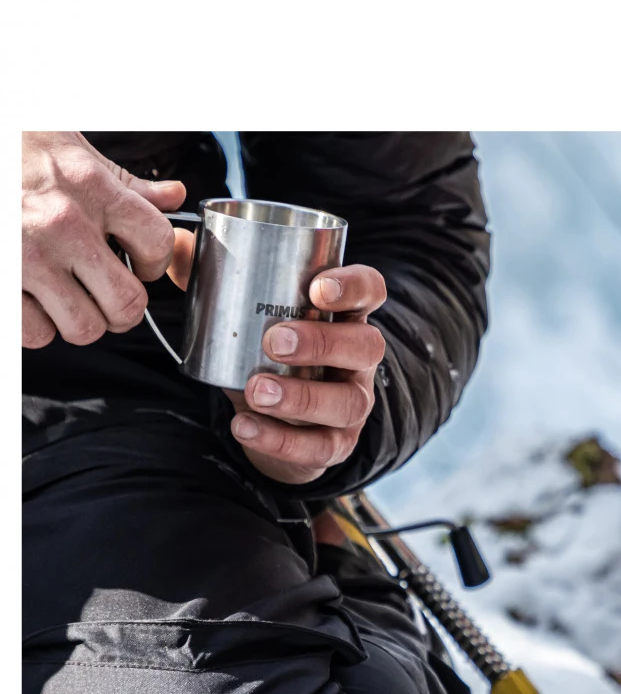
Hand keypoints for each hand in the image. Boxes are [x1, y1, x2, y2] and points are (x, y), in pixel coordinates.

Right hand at [21, 131, 187, 347]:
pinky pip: (37, 333)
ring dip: (81, 322)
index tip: (139, 266)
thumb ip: (127, 184)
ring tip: (67, 300)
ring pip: (85, 327)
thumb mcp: (75, 153)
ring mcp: (30, 253)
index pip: (157, 242)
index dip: (155, 263)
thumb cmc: (18, 151)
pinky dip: (38, 327)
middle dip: (122, 309)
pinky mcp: (2, 279)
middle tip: (106, 298)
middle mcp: (65, 223)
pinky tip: (33, 303)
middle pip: (127, 302)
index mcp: (93, 188)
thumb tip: (174, 196)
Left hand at [216, 265, 386, 484]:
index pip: (369, 290)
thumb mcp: (249, 315)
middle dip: (322, 342)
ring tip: (255, 390)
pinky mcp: (337, 444)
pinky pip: (320, 447)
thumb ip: (216, 278)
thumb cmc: (265, 352)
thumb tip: (178, 246)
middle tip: (273, 341)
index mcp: (344, 315)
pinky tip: (244, 426)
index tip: (317, 288)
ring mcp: (353, 402)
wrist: (272, 420)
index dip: (354, 286)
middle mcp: (358, 359)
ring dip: (302, 397)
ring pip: (348, 402)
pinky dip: (281, 440)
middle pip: (366, 345)